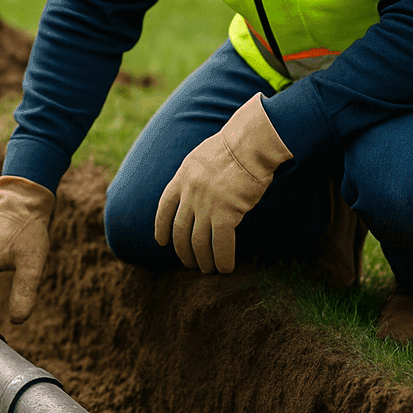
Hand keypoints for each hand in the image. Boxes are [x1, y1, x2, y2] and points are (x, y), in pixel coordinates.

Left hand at [155, 93, 290, 273]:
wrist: (251, 142)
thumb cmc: (236, 145)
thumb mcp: (203, 156)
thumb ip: (197, 175)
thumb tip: (200, 191)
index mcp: (183, 176)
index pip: (164, 207)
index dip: (161, 227)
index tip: (161, 242)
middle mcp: (190, 193)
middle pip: (180, 231)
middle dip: (183, 251)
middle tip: (190, 264)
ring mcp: (206, 204)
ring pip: (199, 242)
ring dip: (203, 260)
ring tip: (208, 269)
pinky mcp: (226, 213)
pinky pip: (221, 244)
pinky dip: (223, 259)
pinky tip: (226, 268)